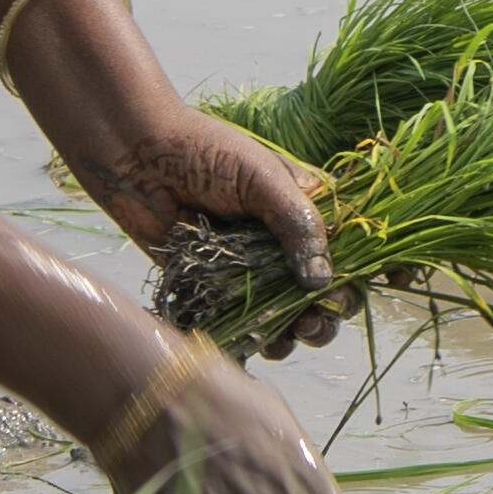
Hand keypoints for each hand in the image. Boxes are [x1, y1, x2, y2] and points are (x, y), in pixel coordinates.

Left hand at [44, 91, 341, 347]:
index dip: (356, 277)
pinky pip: (241, 322)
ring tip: (287, 337)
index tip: (349, 298)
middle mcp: (281, 243)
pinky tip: (253, 343)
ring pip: (283, 315)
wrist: (135, 156)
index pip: (347, 250)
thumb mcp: (263, 177)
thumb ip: (297, 224)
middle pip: (320, 292)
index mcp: (305, 209)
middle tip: (313, 323)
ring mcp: (249, 268)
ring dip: (292, 333)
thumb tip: (322, 282)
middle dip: (325, 315)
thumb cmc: (204, 150)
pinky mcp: (214, 287)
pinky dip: (251, 339)